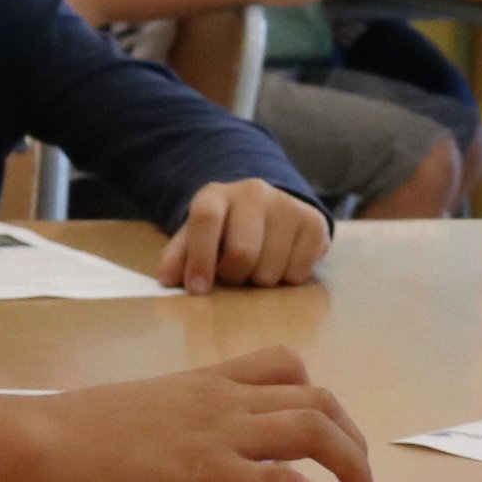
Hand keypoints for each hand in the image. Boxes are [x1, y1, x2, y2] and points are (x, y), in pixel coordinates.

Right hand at [23, 348, 374, 481]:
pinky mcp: (208, 475)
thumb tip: (193, 438)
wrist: (46, 440)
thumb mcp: (144, 406)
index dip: (318, 397)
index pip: (285, 366)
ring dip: (351, 467)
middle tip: (358, 476)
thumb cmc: (79, 429)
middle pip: (317, 399)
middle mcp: (223, 400)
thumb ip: (181, 414)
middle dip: (351, 438)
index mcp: (206, 380)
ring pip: (313, 431)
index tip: (327, 432)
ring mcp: (218, 434)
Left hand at [156, 180, 329, 291]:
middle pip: (242, 252)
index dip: (200, 258)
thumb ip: (180, 256)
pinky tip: (282, 263)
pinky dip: (288, 279)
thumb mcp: (197, 238)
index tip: (197, 289)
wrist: (271, 211)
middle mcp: (253, 192)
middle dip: (234, 276)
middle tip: (234, 275)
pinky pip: (299, 272)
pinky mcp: (315, 222)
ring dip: (261, 281)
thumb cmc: (226, 231)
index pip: (206, 219)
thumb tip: (167, 279)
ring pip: (271, 269)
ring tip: (258, 267)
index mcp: (217, 194)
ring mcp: (287, 205)